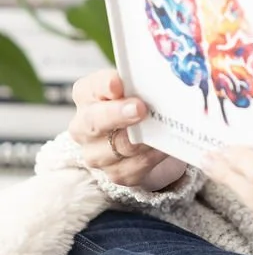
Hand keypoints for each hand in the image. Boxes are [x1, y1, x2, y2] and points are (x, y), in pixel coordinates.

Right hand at [68, 68, 188, 191]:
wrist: (143, 138)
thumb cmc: (137, 104)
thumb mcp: (134, 86)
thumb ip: (139, 81)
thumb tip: (155, 81)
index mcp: (86, 96)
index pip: (89, 88)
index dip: (104, 85)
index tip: (118, 83)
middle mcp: (84, 126)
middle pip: (95, 121)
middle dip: (118, 114)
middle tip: (140, 108)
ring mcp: (97, 154)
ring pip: (120, 146)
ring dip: (143, 138)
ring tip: (162, 128)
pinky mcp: (117, 174)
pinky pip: (137, 166)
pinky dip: (153, 155)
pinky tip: (165, 147)